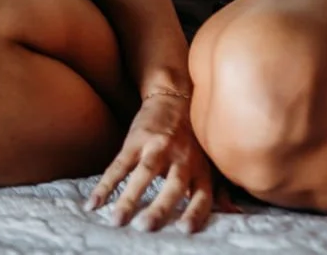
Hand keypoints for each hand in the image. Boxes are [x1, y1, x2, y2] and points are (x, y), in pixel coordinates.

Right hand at [87, 91, 214, 233]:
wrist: (174, 97)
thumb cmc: (194, 137)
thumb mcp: (209, 160)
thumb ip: (218, 189)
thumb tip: (233, 214)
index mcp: (200, 167)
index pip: (202, 194)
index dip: (195, 211)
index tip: (184, 230)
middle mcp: (181, 157)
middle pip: (173, 183)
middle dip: (160, 205)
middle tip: (146, 227)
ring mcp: (157, 147)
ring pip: (144, 172)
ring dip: (129, 197)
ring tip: (116, 220)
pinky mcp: (136, 140)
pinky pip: (118, 165)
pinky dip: (105, 185)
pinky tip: (93, 203)